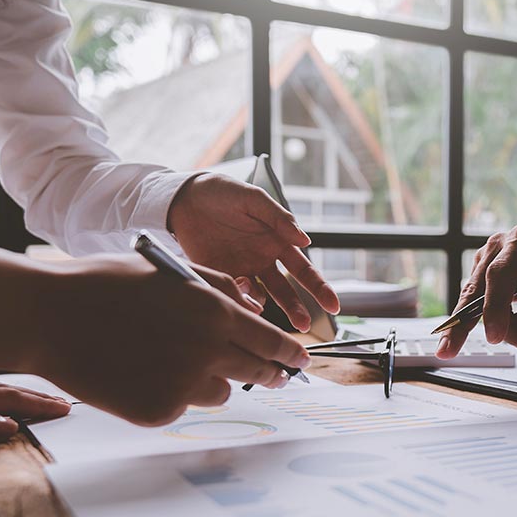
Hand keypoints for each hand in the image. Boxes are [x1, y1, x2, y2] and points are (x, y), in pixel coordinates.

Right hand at [31, 254, 312, 425]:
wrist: (48, 317)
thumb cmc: (105, 286)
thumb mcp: (169, 271)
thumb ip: (217, 288)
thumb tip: (251, 309)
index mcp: (214, 312)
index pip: (272, 341)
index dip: (290, 353)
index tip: (300, 360)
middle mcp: (207, 351)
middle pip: (258, 372)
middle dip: (269, 373)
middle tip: (273, 375)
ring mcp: (183, 386)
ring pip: (222, 392)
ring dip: (212, 380)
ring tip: (175, 360)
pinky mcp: (159, 411)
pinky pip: (183, 406)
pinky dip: (171, 393)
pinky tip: (141, 372)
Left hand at [168, 172, 340, 330]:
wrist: (183, 197)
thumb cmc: (223, 192)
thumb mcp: (253, 198)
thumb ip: (279, 218)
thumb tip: (305, 239)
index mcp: (277, 243)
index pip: (304, 271)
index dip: (320, 289)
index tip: (333, 306)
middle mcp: (263, 261)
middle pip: (286, 292)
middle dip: (296, 309)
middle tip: (302, 325)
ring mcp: (241, 270)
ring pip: (260, 298)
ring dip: (261, 305)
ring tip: (255, 302)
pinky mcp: (218, 276)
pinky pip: (233, 295)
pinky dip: (238, 300)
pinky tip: (235, 293)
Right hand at [437, 204, 516, 359]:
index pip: (500, 274)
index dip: (495, 305)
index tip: (495, 337)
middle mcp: (497, 249)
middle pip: (474, 291)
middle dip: (462, 326)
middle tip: (447, 353)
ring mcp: (486, 263)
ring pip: (481, 308)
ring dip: (509, 332)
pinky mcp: (483, 277)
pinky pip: (488, 311)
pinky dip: (511, 326)